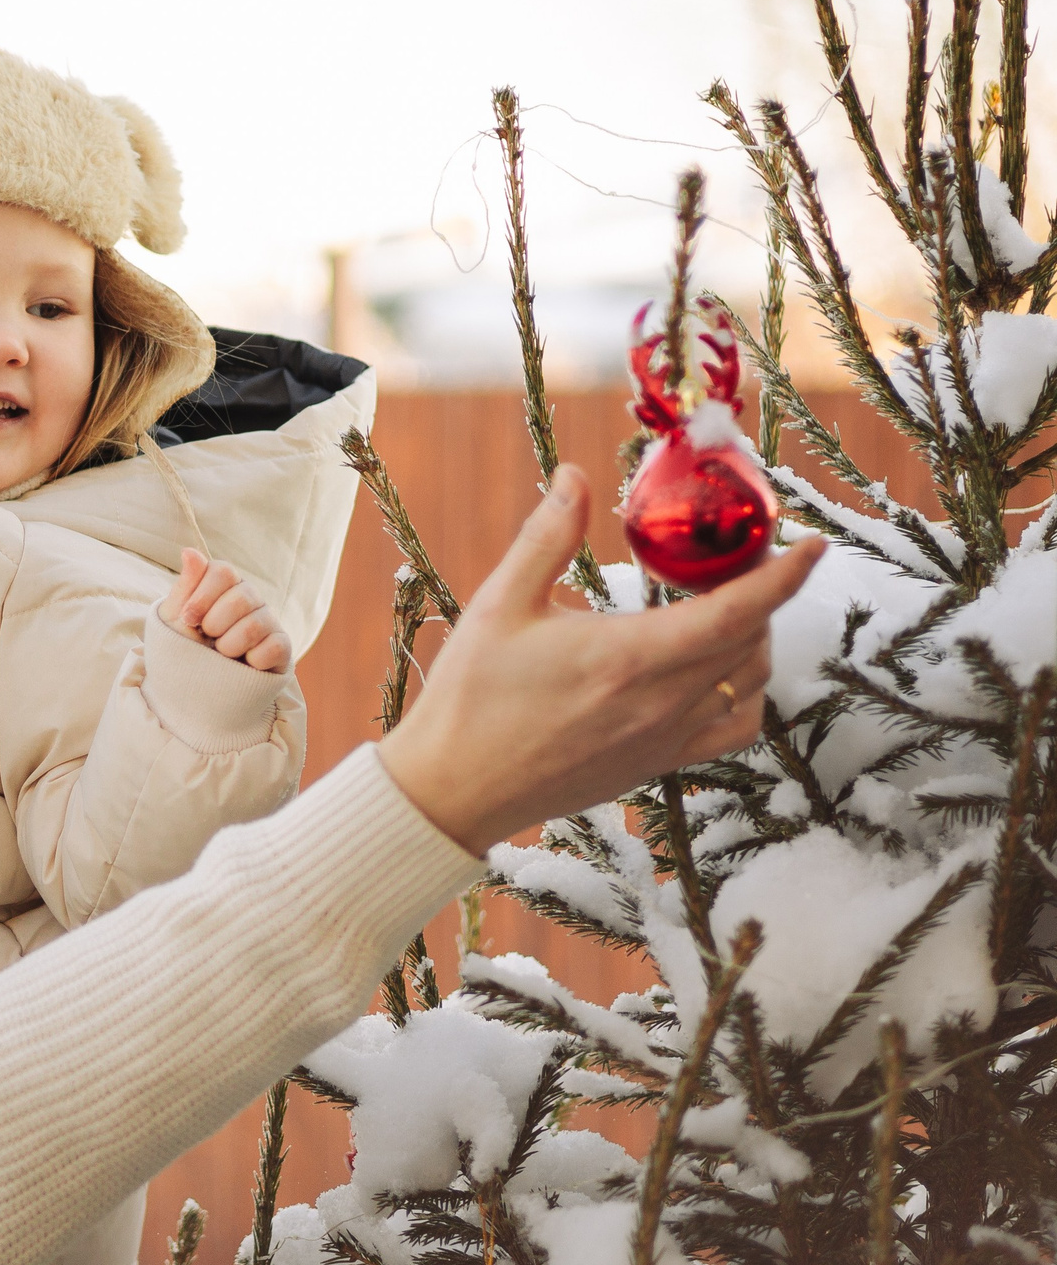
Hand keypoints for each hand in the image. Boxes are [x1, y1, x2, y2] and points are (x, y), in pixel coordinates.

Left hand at [165, 551, 291, 672]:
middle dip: (215, 624)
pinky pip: (274, 647)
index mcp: (224, 586)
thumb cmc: (185, 647)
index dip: (202, 596)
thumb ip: (185, 586)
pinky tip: (243, 665)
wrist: (195, 690)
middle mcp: (250, 599)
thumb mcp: (175, 618)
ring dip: (229, 645)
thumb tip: (189, 551)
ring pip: (256, 624)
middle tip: (207, 639)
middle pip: (241, 596)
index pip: (223, 572)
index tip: (188, 619)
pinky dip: (252, 661)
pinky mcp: (281, 648)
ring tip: (221, 655)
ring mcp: (268, 622)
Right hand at [378, 465, 823, 853]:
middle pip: (751, 641)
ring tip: (728, 606)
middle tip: (739, 555)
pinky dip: (746, 693)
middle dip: (763, 593)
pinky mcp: (658, 765)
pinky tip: (720, 671)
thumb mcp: (500, 604)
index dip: (782, 577)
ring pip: (750, 683)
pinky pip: (734, 728)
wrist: (453, 788)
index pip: (734, 612)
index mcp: (627, 657)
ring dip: (756, 639)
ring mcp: (665, 740)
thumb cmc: (469, 697)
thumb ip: (547, 537)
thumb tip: (575, 476)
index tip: (811, 544)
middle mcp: (660, 703)